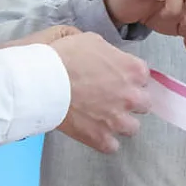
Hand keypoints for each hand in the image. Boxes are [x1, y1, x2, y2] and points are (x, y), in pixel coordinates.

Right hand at [2, 26, 151, 152]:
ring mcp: (117, 119)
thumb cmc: (65, 56)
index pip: (144, 77)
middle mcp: (131, 96)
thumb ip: (108, 51)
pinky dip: (104, 141)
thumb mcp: (91, 40)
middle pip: (143, 104)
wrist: (42, 81)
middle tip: (112, 98)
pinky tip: (94, 132)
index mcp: (132, 70)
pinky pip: (112, 146)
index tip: (118, 79)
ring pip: (132, 128)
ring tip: (104, 118)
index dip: (129, 78)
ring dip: (120, 123)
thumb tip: (107, 57)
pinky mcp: (101, 138)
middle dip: (130, 101)